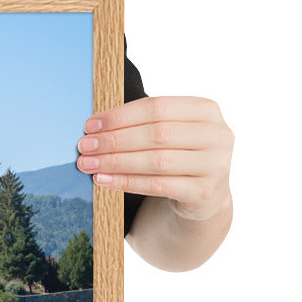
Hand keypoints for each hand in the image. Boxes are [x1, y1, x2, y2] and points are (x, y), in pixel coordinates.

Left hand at [76, 96, 232, 221]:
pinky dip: (125, 182)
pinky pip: (157, 185)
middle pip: (156, 134)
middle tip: (84, 146)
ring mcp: (216, 165)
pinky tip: (103, 180)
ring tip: (88, 164)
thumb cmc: (178, 154)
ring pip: (156, 161)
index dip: (120, 116)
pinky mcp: (205, 192)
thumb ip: (141, 123)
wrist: (205, 194)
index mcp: (206, 110)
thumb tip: (93, 127)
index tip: (89, 125)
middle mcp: (217, 135)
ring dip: (115, 162)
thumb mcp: (170, 131)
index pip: (156, 107)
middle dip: (114, 140)